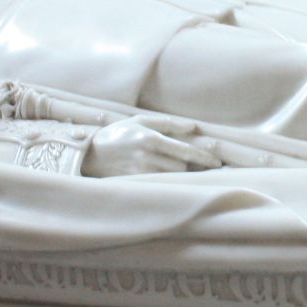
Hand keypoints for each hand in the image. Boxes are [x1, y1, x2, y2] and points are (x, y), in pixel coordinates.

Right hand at [83, 115, 222, 176]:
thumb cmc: (118, 134)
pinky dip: (166, 181)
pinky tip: (163, 176)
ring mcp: (140, 172)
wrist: (89, 154)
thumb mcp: (140, 122)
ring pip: (172, 177)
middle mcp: (146, 156)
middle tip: (190, 163)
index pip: (185, 151)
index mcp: (150, 138)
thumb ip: (167, 123)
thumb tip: (192, 126)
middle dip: (188, 165)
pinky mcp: (135, 183)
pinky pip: (160, 184)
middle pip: (181, 166)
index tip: (217, 163)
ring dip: (177, 173)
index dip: (203, 158)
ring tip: (170, 167)